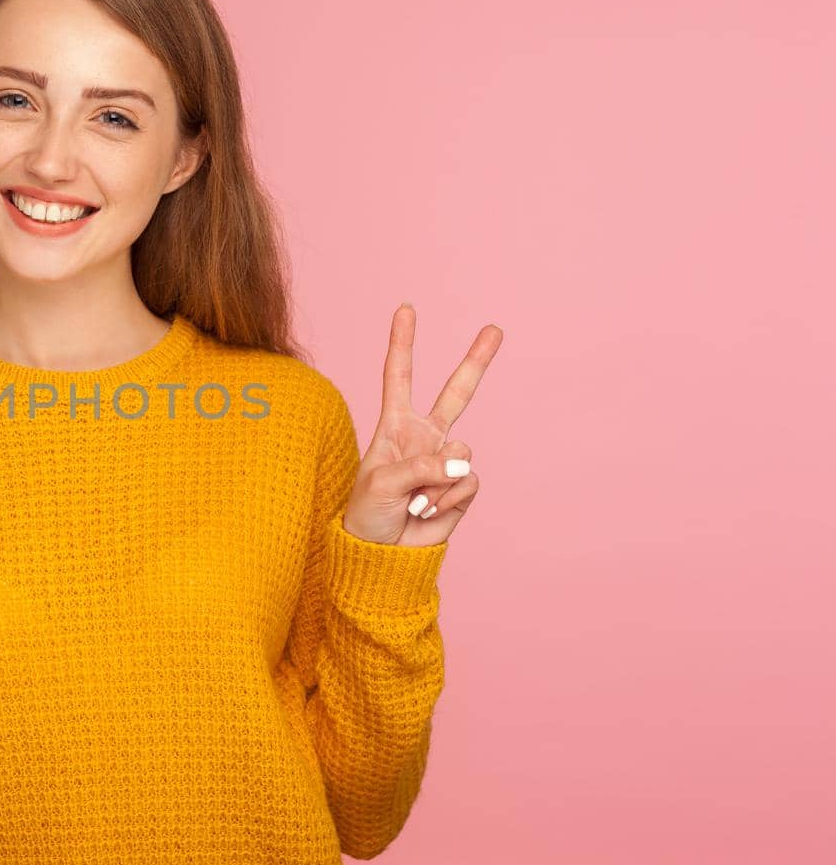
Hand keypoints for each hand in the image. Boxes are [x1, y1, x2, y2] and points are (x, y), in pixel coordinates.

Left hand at [340, 303, 501, 546]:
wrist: (381, 555)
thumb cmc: (368, 515)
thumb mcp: (382, 483)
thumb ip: (421, 465)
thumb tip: (463, 462)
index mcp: (395, 427)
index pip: (399, 377)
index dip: (402, 343)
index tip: (406, 308)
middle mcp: (425, 437)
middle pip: (456, 392)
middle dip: (476, 361)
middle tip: (495, 329)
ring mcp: (446, 461)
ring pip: (463, 451)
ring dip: (438, 481)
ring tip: (414, 501)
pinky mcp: (462, 487)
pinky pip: (468, 481)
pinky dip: (449, 499)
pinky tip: (429, 511)